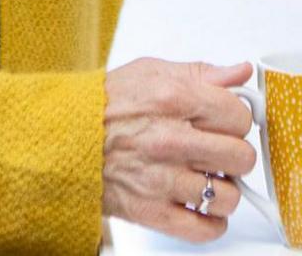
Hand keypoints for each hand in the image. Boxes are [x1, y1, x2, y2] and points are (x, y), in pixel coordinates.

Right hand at [103, 58, 257, 242]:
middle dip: (235, 153)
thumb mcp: (152, 72)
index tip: (227, 123)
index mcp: (175, 100)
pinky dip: (211, 222)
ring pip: (227, 196)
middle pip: (240, 157)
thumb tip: (241, 73)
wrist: (60, 137)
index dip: (236, 119)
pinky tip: (202, 207)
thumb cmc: (104, 105)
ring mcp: (162, 179)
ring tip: (210, 179)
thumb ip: (202, 73)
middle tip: (220, 151)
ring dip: (224, 190)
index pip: (239, 116)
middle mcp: (171, 140)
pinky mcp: (150, 211)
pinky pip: (203, 229)